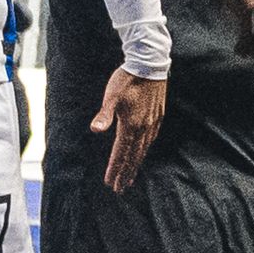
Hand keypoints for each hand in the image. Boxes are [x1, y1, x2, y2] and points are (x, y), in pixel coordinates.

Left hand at [94, 65, 170, 192]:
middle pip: (133, 156)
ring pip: (143, 150)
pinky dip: (144, 152)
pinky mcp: (157, 117)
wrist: (149, 64)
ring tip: (130, 178)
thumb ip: (104, 115)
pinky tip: (142, 154)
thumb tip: (96, 130)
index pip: (121, 153)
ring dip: (135, 165)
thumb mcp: (111, 96)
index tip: (110, 183)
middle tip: (119, 188)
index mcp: (131, 125)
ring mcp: (152, 123)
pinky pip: (150, 141)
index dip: (115, 168)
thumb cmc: (127, 80)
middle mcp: (143, 128)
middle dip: (125, 173)